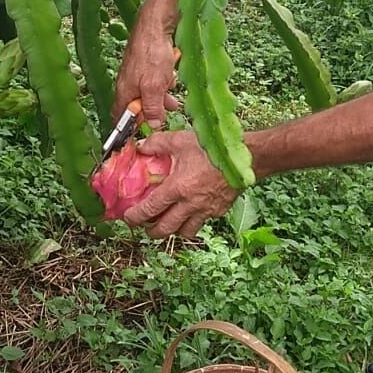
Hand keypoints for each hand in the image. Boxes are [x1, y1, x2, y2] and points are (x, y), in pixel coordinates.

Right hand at [113, 8, 179, 127]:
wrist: (156, 24)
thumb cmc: (151, 53)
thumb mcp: (154, 87)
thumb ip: (152, 107)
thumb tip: (153, 125)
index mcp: (124, 91)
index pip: (120, 117)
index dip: (129, 128)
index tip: (141, 134)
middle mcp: (128, 83)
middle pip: (137, 106)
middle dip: (153, 111)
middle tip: (165, 114)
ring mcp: (137, 73)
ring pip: (149, 93)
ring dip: (162, 97)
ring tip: (174, 100)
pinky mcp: (147, 64)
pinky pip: (155, 80)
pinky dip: (164, 82)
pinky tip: (171, 77)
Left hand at [123, 130, 239, 237]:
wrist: (245, 157)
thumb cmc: (212, 149)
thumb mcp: (180, 140)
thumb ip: (157, 143)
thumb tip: (140, 147)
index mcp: (178, 188)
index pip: (150, 210)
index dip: (135, 217)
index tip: (128, 218)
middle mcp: (190, 204)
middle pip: (166, 229)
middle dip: (151, 231)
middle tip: (145, 226)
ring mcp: (206, 210)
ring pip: (185, 232)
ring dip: (173, 229)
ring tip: (168, 221)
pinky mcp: (218, 211)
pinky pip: (201, 222)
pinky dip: (192, 222)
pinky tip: (189, 211)